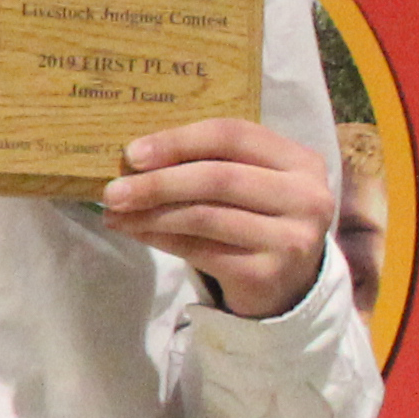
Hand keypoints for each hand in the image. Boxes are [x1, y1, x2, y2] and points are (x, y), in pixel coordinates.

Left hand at [103, 118, 333, 317]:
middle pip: (219, 178)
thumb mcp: (248, 182)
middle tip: (112, 190)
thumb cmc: (255, 217)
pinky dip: (159, 238)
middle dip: (158, 182)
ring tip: (114, 212)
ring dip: (150, 213)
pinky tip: (135, 231)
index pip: (234, 135)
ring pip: (205, 216)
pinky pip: (199, 249)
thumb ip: (208, 162)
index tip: (131, 153)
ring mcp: (291, 237)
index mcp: (300, 160)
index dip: (178, 141)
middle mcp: (306, 196)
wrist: (287, 283)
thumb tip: (133, 158)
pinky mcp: (267, 272)